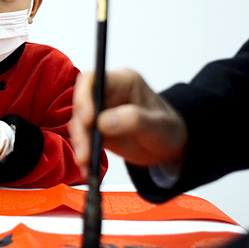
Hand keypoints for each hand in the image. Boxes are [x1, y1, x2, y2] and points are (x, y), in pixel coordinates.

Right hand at [69, 68, 187, 177]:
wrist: (169, 146)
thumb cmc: (168, 129)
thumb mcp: (159, 125)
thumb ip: (134, 120)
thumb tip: (103, 122)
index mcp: (123, 81)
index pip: (92, 80)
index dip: (84, 96)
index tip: (87, 120)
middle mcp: (107, 94)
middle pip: (81, 104)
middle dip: (80, 128)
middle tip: (85, 151)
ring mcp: (100, 111)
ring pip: (79, 123)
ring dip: (80, 144)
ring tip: (87, 163)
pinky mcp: (96, 129)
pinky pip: (83, 139)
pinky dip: (84, 154)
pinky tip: (88, 168)